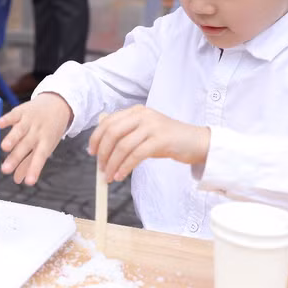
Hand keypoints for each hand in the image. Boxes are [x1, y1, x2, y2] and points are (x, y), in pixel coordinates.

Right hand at [0, 93, 72, 185]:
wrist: (57, 104)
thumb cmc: (49, 130)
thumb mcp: (45, 146)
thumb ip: (30, 163)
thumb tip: (18, 180)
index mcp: (45, 142)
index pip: (39, 158)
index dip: (34, 170)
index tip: (28, 183)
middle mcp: (38, 132)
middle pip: (26, 146)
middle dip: (15, 158)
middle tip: (5, 170)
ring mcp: (30, 120)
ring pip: (20, 130)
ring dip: (12, 138)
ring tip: (5, 148)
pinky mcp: (22, 110)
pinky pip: (14, 114)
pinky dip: (7, 119)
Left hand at [89, 105, 210, 181]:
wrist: (196, 142)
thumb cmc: (168, 139)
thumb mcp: (144, 131)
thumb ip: (126, 134)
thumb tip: (102, 149)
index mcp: (136, 111)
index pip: (108, 121)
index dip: (96, 138)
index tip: (91, 152)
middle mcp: (143, 115)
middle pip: (112, 132)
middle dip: (103, 152)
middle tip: (100, 167)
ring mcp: (152, 126)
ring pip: (122, 146)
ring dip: (112, 164)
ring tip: (109, 176)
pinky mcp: (161, 140)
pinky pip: (136, 155)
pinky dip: (125, 167)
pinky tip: (120, 175)